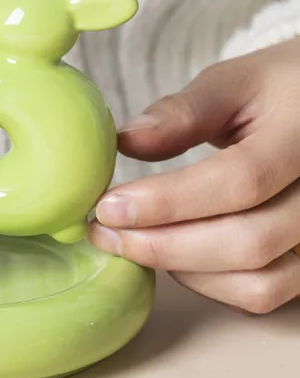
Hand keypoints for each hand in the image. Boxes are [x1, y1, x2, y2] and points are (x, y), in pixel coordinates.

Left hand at [88, 38, 299, 312]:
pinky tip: (169, 253)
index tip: (107, 206)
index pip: (240, 181)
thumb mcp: (232, 83)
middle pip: (248, 243)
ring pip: (257, 283)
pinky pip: (263, 295)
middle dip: (162, 245)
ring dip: (181, 269)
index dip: (169, 201)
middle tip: (101, 232)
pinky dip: (208, 285)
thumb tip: (126, 141)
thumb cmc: (275, 92)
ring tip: (128, 242)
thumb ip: (182, 112)